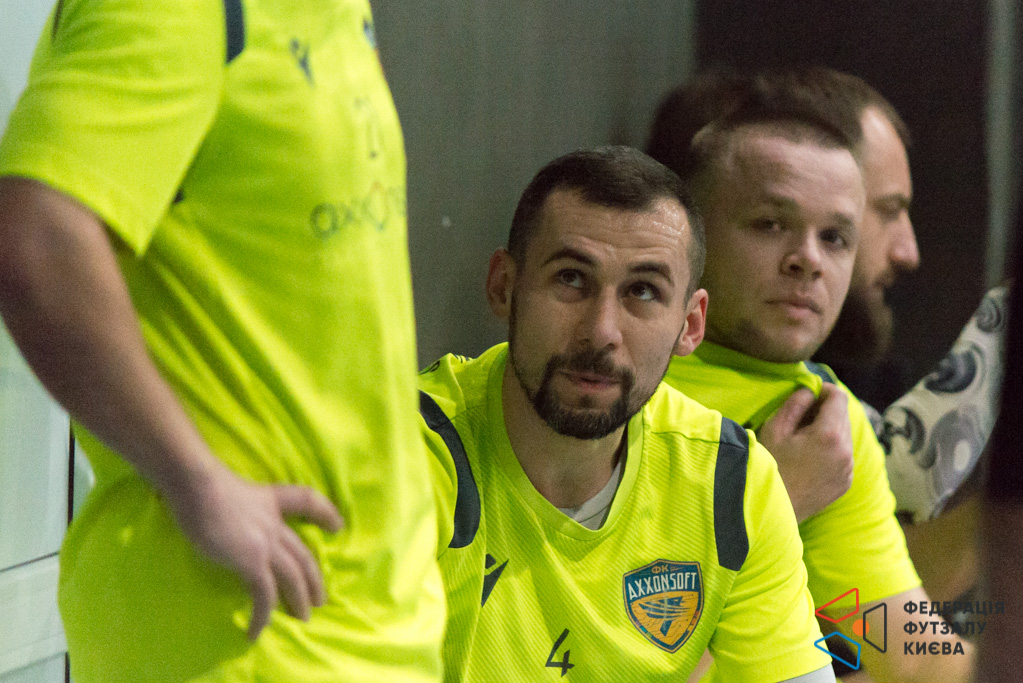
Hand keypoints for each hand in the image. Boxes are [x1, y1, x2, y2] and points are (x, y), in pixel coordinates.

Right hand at [166, 462, 343, 639]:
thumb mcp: (227, 489)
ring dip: (300, 599)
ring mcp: (266, 542)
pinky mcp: (252, 561)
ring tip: (304, 617)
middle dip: (314, 578)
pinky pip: (264, 595)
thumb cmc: (202, 483)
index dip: (325, 513)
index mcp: (270, 499)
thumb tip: (218, 516)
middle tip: (321, 599)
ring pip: (294, 576)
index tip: (338, 525)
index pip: (306, 501)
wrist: (197, 485)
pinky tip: (255, 632)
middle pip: (303, 553)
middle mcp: (274, 522)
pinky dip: (262, 616)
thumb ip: (233, 506)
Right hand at [758, 385, 852, 522]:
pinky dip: (831, 449)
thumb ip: (796, 403)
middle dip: (825, 411)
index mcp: (829, 435)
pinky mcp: (846, 483)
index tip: (808, 395)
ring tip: (803, 441)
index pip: (838, 397)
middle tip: (800, 419)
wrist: (771, 509)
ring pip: (845, 436)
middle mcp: (846, 452)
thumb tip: (810, 390)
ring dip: (829, 430)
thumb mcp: (775, 428)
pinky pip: (844, 455)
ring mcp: (848, 470)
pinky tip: (809, 458)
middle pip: (843, 416)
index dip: (823, 390)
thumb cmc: (768, 465)